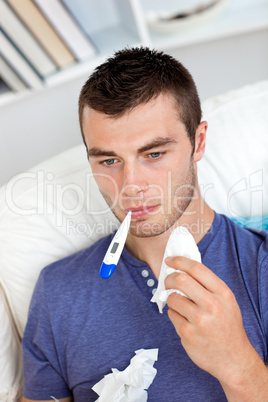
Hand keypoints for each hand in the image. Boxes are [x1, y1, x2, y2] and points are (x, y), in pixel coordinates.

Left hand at [164, 256, 258, 385]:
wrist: (233, 359)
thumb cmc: (227, 326)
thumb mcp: (226, 301)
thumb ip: (208, 285)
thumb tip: (183, 269)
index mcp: (222, 293)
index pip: (196, 268)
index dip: (180, 261)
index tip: (170, 260)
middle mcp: (211, 305)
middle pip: (180, 280)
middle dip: (169, 279)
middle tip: (167, 282)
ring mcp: (198, 320)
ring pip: (172, 298)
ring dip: (171, 299)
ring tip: (180, 306)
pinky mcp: (187, 334)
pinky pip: (172, 315)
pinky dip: (174, 315)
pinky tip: (185, 321)